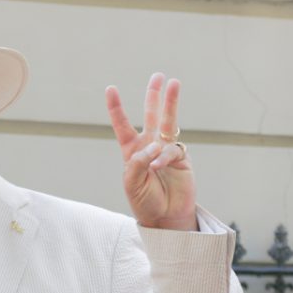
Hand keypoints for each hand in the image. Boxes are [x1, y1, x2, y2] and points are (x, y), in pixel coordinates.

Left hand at [105, 73, 196, 230]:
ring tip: (174, 82)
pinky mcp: (181, 158)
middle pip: (152, 115)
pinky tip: (158, 166)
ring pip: (169, 121)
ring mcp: (167, 150)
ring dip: (171, 102)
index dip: (117, 107)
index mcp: (132, 151)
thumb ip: (137, 162)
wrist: (165, 217)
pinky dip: (164, 156)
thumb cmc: (144, 201)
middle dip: (154, 95)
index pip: (123, 125)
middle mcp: (149, 146)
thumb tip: (153, 145)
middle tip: (158, 76)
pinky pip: (173, 149)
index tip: (110, 88)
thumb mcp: (131, 183)